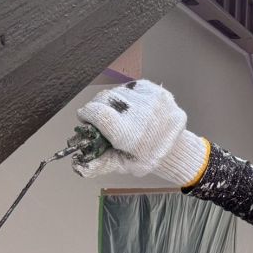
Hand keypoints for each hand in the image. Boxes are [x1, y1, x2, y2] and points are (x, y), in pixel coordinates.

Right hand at [72, 80, 208, 186]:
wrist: (175, 149)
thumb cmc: (145, 158)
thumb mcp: (122, 165)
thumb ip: (99, 163)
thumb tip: (76, 164)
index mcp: (131, 136)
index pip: (99, 114)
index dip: (87, 114)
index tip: (85, 118)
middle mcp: (143, 115)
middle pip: (106, 99)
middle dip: (97, 107)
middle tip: (100, 118)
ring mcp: (152, 101)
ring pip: (118, 91)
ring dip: (112, 101)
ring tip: (118, 114)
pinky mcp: (158, 91)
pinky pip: (131, 86)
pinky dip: (126, 95)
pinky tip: (131, 108)